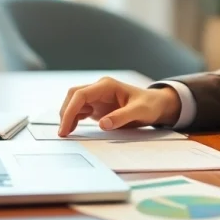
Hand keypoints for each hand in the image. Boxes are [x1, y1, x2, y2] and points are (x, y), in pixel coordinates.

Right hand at [57, 77, 181, 136]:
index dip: (70, 110)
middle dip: (65, 112)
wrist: (156, 105)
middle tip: (63, 132)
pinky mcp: (97, 106)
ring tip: (66, 133)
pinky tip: (72, 129)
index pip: (81, 94)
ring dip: (68, 116)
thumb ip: (122, 117)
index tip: (66, 126)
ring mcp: (97, 97)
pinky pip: (80, 110)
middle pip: (73, 96)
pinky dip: (74, 119)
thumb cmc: (149, 105)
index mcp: (107, 86)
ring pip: (74, 102)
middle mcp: (99, 89)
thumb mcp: (140, 111)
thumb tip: (103, 124)